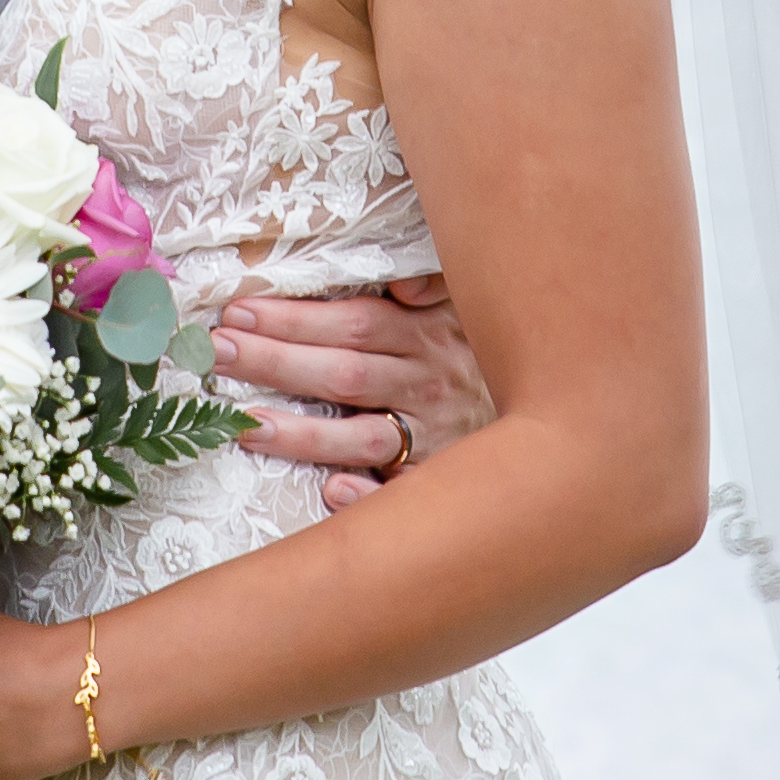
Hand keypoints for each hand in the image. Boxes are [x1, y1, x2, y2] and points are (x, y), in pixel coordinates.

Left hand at [216, 271, 492, 511]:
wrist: (562, 410)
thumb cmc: (495, 348)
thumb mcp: (475, 301)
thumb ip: (437, 282)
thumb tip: (401, 287)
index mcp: (428, 336)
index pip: (351, 324)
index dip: (294, 319)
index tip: (238, 313)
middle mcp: (428, 387)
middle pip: (342, 374)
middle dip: (275, 363)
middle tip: (217, 354)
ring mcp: (436, 440)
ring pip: (360, 439)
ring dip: (303, 433)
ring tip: (247, 426)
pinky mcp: (444, 482)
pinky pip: (403, 496)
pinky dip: (370, 496)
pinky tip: (334, 493)